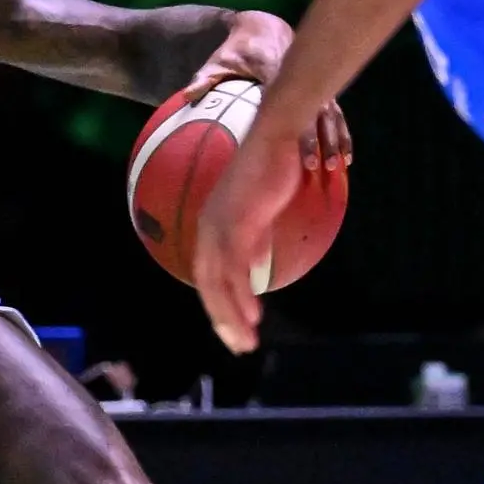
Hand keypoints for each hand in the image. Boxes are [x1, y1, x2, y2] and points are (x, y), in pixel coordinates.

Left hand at [188, 15, 351, 174]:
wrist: (264, 26)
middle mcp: (302, 78)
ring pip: (331, 114)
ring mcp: (315, 84)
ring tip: (339, 166)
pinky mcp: (321, 89)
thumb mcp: (219, 60)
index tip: (299, 152)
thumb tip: (188, 94)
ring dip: (336, 139)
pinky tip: (346, 157)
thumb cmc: (237, 49)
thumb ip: (205, 77)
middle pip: (317, 112)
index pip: (292, 105)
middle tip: (321, 165)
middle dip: (322, 138)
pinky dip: (342, 132)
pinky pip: (335, 113)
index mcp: (277, 72)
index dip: (299, 129)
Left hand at [190, 124, 301, 352]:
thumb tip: (258, 262)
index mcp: (210, 227)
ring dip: (232, 315)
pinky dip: (242, 293)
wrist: (276, 139)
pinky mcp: (238, 223)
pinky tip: (253, 313)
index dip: (218, 305)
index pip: (207, 276)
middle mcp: (208, 230)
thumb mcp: (260, 212)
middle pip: (208, 286)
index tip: (232, 328)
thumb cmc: (270, 169)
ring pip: (219, 283)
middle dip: (222, 319)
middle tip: (238, 345)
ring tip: (246, 339)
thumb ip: (256, 238)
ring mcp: (221, 227)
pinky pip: (236, 268)